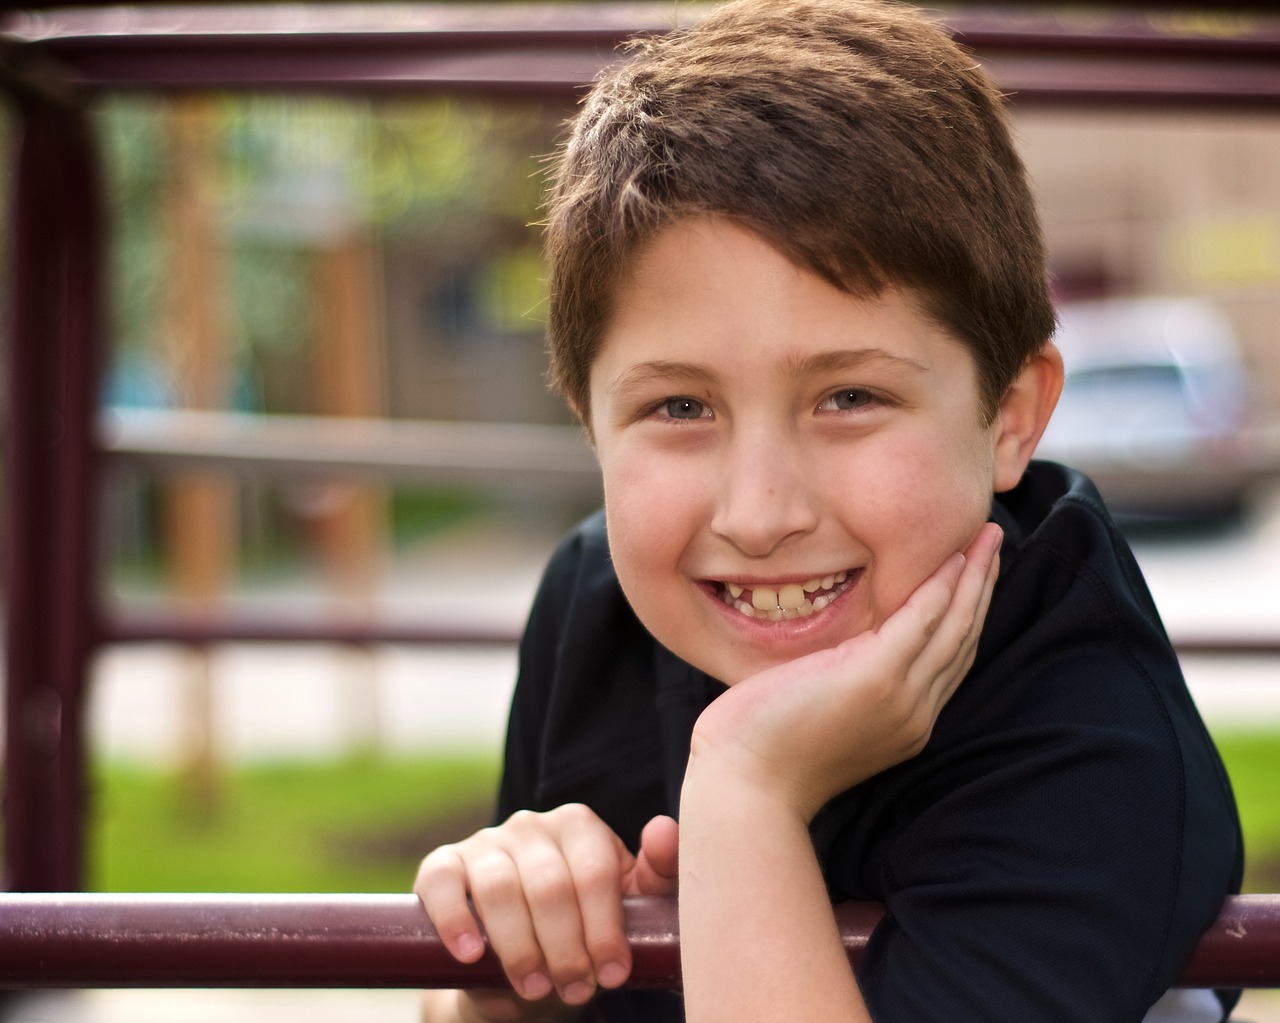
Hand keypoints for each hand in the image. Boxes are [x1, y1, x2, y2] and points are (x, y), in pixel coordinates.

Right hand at [415, 806, 677, 1020]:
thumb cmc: (587, 933)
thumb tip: (664, 829)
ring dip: (519, 947)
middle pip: (550, 885)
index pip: (595, 873)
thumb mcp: (631, 912)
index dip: (604, 929)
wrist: (526, 971)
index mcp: (580, 827)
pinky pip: (442, 883)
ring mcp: (485, 842)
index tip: (612, 974)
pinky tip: (471, 954)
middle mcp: (532, 825)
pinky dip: (455, 920)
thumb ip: (659, 875)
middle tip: (575, 990)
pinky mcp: (442, 864)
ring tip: (534, 986)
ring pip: (500, 888)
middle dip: (566, 947)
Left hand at [687, 522, 1001, 819]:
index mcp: (904, 724)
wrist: (746, 786)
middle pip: (963, 640)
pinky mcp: (875, 680)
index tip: (975, 574)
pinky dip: (941, 588)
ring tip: (988, 536)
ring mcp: (899, 699)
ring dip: (975, 578)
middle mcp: (914, 714)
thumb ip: (843, 680)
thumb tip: (839, 649)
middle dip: (982, 588)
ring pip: (953, 627)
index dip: (967, 614)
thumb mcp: (819, 709)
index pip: (949, 660)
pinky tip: (954, 558)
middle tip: (994, 541)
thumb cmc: (764, 748)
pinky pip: (921, 623)